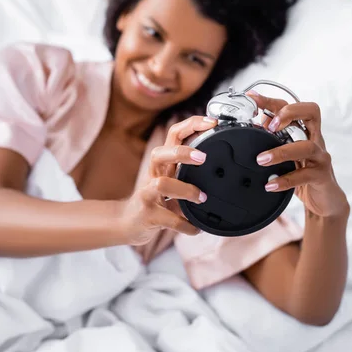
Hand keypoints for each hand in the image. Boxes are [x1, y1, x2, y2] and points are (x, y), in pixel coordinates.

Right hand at [118, 116, 217, 245]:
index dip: (191, 125)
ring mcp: (147, 195)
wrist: (128, 223)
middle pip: (160, 153)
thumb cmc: (154, 199)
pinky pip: (169, 219)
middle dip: (182, 152)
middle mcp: (153, 174)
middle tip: (203, 158)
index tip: (212, 122)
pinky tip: (196, 229)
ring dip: (185, 190)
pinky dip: (185, 225)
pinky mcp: (148, 215)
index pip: (173, 134)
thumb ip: (190, 174)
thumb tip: (223, 168)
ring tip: (202, 198)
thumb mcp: (171, 181)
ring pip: (162, 185)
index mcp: (163, 163)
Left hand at [247, 91, 348, 219]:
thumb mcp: (286, 156)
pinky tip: (270, 184)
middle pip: (311, 111)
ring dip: (281, 151)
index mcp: (305, 131)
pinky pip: (304, 175)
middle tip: (268, 126)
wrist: (325, 201)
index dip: (272, 101)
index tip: (252, 98)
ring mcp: (320, 157)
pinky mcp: (322, 176)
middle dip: (288, 113)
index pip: (291, 106)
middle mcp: (315, 139)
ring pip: (306, 146)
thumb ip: (273, 141)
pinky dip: (285, 179)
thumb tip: (250, 127)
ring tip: (261, 160)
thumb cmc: (303, 175)